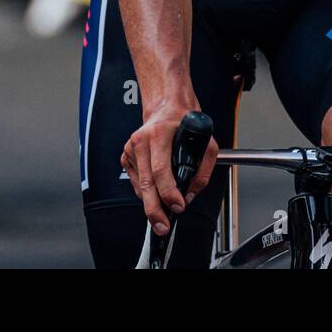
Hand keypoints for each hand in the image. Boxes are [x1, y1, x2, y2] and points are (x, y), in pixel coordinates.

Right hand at [121, 100, 217, 236]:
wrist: (165, 106)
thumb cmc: (184, 121)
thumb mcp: (206, 143)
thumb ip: (201, 171)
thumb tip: (190, 194)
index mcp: (159, 134)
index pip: (160, 170)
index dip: (168, 193)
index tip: (178, 206)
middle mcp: (141, 141)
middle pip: (145, 183)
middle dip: (154, 209)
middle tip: (162, 226)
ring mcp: (131, 148)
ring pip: (139, 185)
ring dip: (151, 202)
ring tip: (163, 213)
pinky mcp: (126, 155)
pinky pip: (135, 181)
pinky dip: (145, 191)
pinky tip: (155, 190)